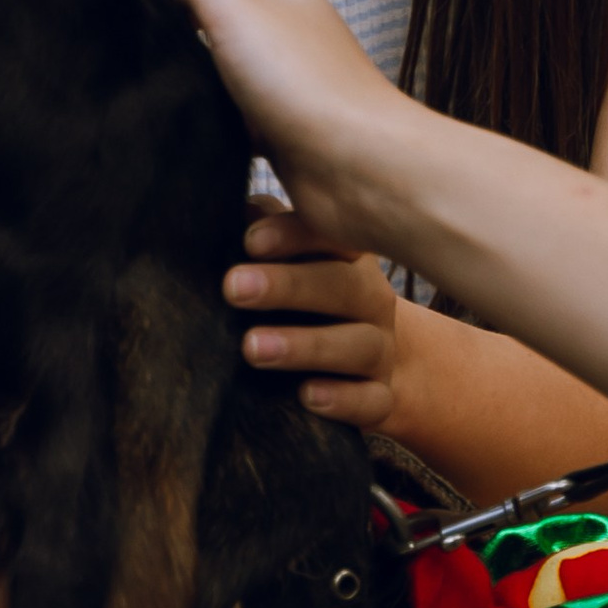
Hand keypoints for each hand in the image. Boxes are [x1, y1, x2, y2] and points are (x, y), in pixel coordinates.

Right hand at [151, 0, 417, 244]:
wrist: (357, 164)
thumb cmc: (301, 79)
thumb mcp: (235, 1)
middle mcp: (277, 15)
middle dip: (170, 4)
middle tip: (136, 30)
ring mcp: (277, 69)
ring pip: (214, 50)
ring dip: (184, 61)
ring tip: (152, 73)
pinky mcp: (273, 118)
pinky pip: (226, 102)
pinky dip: (204, 107)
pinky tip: (183, 118)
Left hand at [223, 211, 400, 428]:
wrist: (373, 367)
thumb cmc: (312, 302)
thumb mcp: (292, 264)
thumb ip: (264, 233)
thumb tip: (225, 207)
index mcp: (348, 256)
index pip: (330, 235)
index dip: (292, 235)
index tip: (250, 241)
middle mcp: (371, 299)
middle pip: (341, 286)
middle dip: (287, 286)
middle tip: (233, 288)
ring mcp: (381, 349)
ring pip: (357, 344)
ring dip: (305, 345)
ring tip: (252, 348)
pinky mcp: (382, 396)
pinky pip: (371, 399)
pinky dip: (342, 400)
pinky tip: (307, 395)